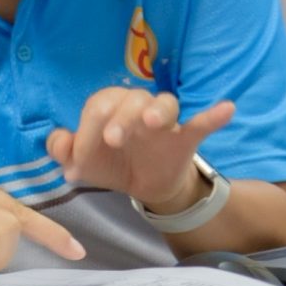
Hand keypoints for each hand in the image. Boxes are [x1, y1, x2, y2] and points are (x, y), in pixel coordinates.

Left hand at [47, 91, 235, 210]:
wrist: (145, 186)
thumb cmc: (112, 163)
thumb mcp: (83, 163)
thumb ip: (63, 151)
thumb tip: (59, 141)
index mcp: (111, 106)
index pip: (97, 108)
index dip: (85, 132)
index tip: (78, 163)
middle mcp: (137, 106)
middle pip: (130, 99)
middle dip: (119, 118)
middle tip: (112, 141)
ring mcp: (164, 121)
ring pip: (164, 104)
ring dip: (156, 110)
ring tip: (151, 122)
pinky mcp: (187, 137)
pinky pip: (203, 123)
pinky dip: (214, 115)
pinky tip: (227, 109)